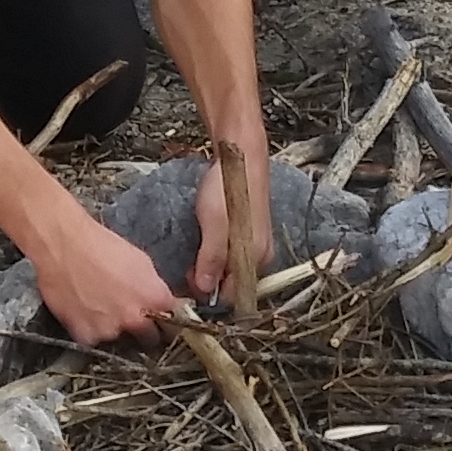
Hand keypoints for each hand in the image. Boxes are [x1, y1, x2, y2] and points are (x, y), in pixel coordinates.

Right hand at [30, 204, 180, 342]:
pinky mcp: (85, 335)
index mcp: (155, 299)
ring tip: (99, 305)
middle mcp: (135, 320)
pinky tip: (84, 309)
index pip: (174, 322)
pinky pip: (93, 339)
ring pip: (118, 339)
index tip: (162, 321)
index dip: (167, 320)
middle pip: (148, 338)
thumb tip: (163, 302)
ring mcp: (109, 331)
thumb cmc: (100, 245)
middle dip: (143, 330)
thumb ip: (154, 288)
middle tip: (129, 314)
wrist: (63, 244)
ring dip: (113, 327)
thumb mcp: (141, 261)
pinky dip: (90, 328)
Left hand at [181, 130, 274, 296]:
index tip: (189, 281)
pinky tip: (208, 238)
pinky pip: (234, 253)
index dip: (209, 293)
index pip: (233, 295)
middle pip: (233, 283)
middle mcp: (262, 255)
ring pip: (232, 268)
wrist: (241, 155)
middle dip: (210, 279)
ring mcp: (258, 244)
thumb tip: (204, 288)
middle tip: (189, 263)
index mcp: (256, 258)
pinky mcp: (252, 233)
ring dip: (213, 265)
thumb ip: (211, 259)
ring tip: (198, 247)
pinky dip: (219, 252)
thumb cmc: (230, 188)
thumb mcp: (214, 226)